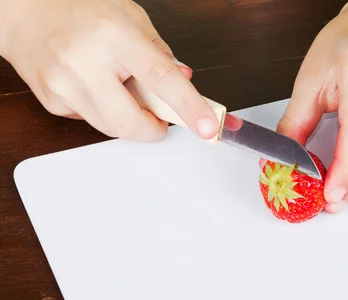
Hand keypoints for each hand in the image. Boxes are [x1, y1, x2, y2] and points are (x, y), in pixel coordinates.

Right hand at [0, 0, 218, 140]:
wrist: (25, 10)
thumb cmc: (81, 10)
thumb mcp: (130, 17)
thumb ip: (160, 52)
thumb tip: (185, 81)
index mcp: (114, 36)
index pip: (161, 79)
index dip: (190, 107)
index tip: (209, 127)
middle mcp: (85, 63)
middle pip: (130, 123)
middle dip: (153, 128)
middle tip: (159, 116)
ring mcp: (64, 85)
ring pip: (111, 127)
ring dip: (128, 116)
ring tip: (118, 85)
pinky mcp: (53, 102)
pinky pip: (92, 121)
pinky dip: (104, 110)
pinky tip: (94, 85)